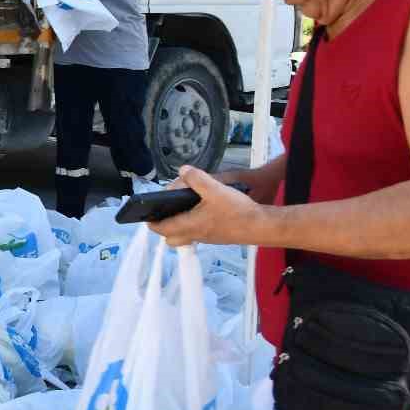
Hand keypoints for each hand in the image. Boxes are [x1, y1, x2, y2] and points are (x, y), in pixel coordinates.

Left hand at [149, 166, 268, 247]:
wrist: (264, 226)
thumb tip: (183, 171)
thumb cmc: (238, 210)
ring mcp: (208, 238)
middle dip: (164, 226)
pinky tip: (201, 210)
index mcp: (190, 225)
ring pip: (185, 236)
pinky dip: (193, 224)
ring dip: (179, 225)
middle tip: (163, 211)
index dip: (151, 222)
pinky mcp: (218, 236)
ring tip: (181, 207)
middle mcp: (196, 235)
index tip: (145, 214)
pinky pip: (198, 233)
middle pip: (171, 238)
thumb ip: (197, 178)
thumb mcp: (215, 189)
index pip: (162, 229)